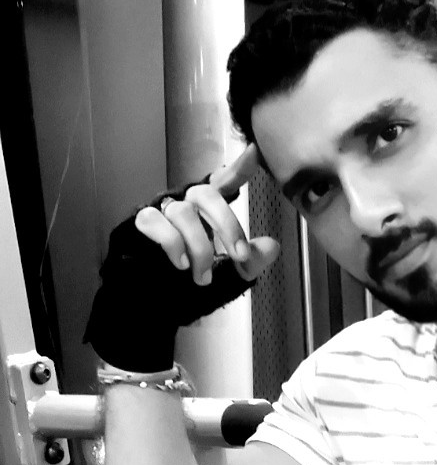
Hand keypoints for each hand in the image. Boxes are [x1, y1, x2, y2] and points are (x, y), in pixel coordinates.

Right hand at [84, 147, 279, 372]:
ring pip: (183, 212)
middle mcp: (183, 206)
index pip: (222, 185)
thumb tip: (272, 246)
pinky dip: (172, 243)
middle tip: (239, 255)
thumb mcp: (227, 280)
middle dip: (227, 224)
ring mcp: (159, 213)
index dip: (237, 169)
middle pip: (205, 194)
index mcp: (205, 214)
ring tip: (203, 277)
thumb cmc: (185, 291)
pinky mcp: (136, 225)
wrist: (149, 312)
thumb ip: (249, 262)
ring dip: (199, 248)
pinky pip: (154, 221)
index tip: (255, 152)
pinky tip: (180, 264)